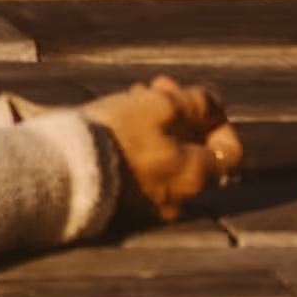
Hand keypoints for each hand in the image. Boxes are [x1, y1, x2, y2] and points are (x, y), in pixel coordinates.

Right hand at [91, 75, 241, 222]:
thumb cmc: (118, 134)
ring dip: (157, 128)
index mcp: (197, 174)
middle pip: (195, 152)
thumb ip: (198, 103)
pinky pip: (143, 175)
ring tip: (130, 101)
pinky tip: (116, 128)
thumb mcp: (162, 105)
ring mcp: (152, 206)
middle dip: (179, 116)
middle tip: (154, 88)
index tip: (195, 101)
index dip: (218, 120)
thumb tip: (214, 106)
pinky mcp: (124, 208)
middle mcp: (181, 197)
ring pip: (167, 160)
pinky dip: (139, 149)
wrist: (65, 171)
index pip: (231, 152)